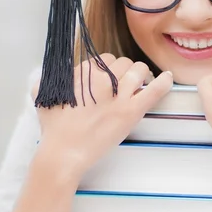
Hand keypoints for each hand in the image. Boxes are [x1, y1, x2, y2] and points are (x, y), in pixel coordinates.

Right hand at [31, 54, 172, 179]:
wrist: (64, 153)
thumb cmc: (53, 129)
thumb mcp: (43, 98)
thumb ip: (45, 82)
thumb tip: (45, 77)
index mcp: (84, 73)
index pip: (104, 58)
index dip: (108, 67)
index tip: (107, 77)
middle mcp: (102, 79)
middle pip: (123, 62)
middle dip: (125, 70)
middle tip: (125, 82)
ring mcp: (119, 95)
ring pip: (139, 70)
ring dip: (142, 74)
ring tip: (142, 83)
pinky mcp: (131, 112)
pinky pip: (154, 91)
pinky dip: (164, 82)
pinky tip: (169, 78)